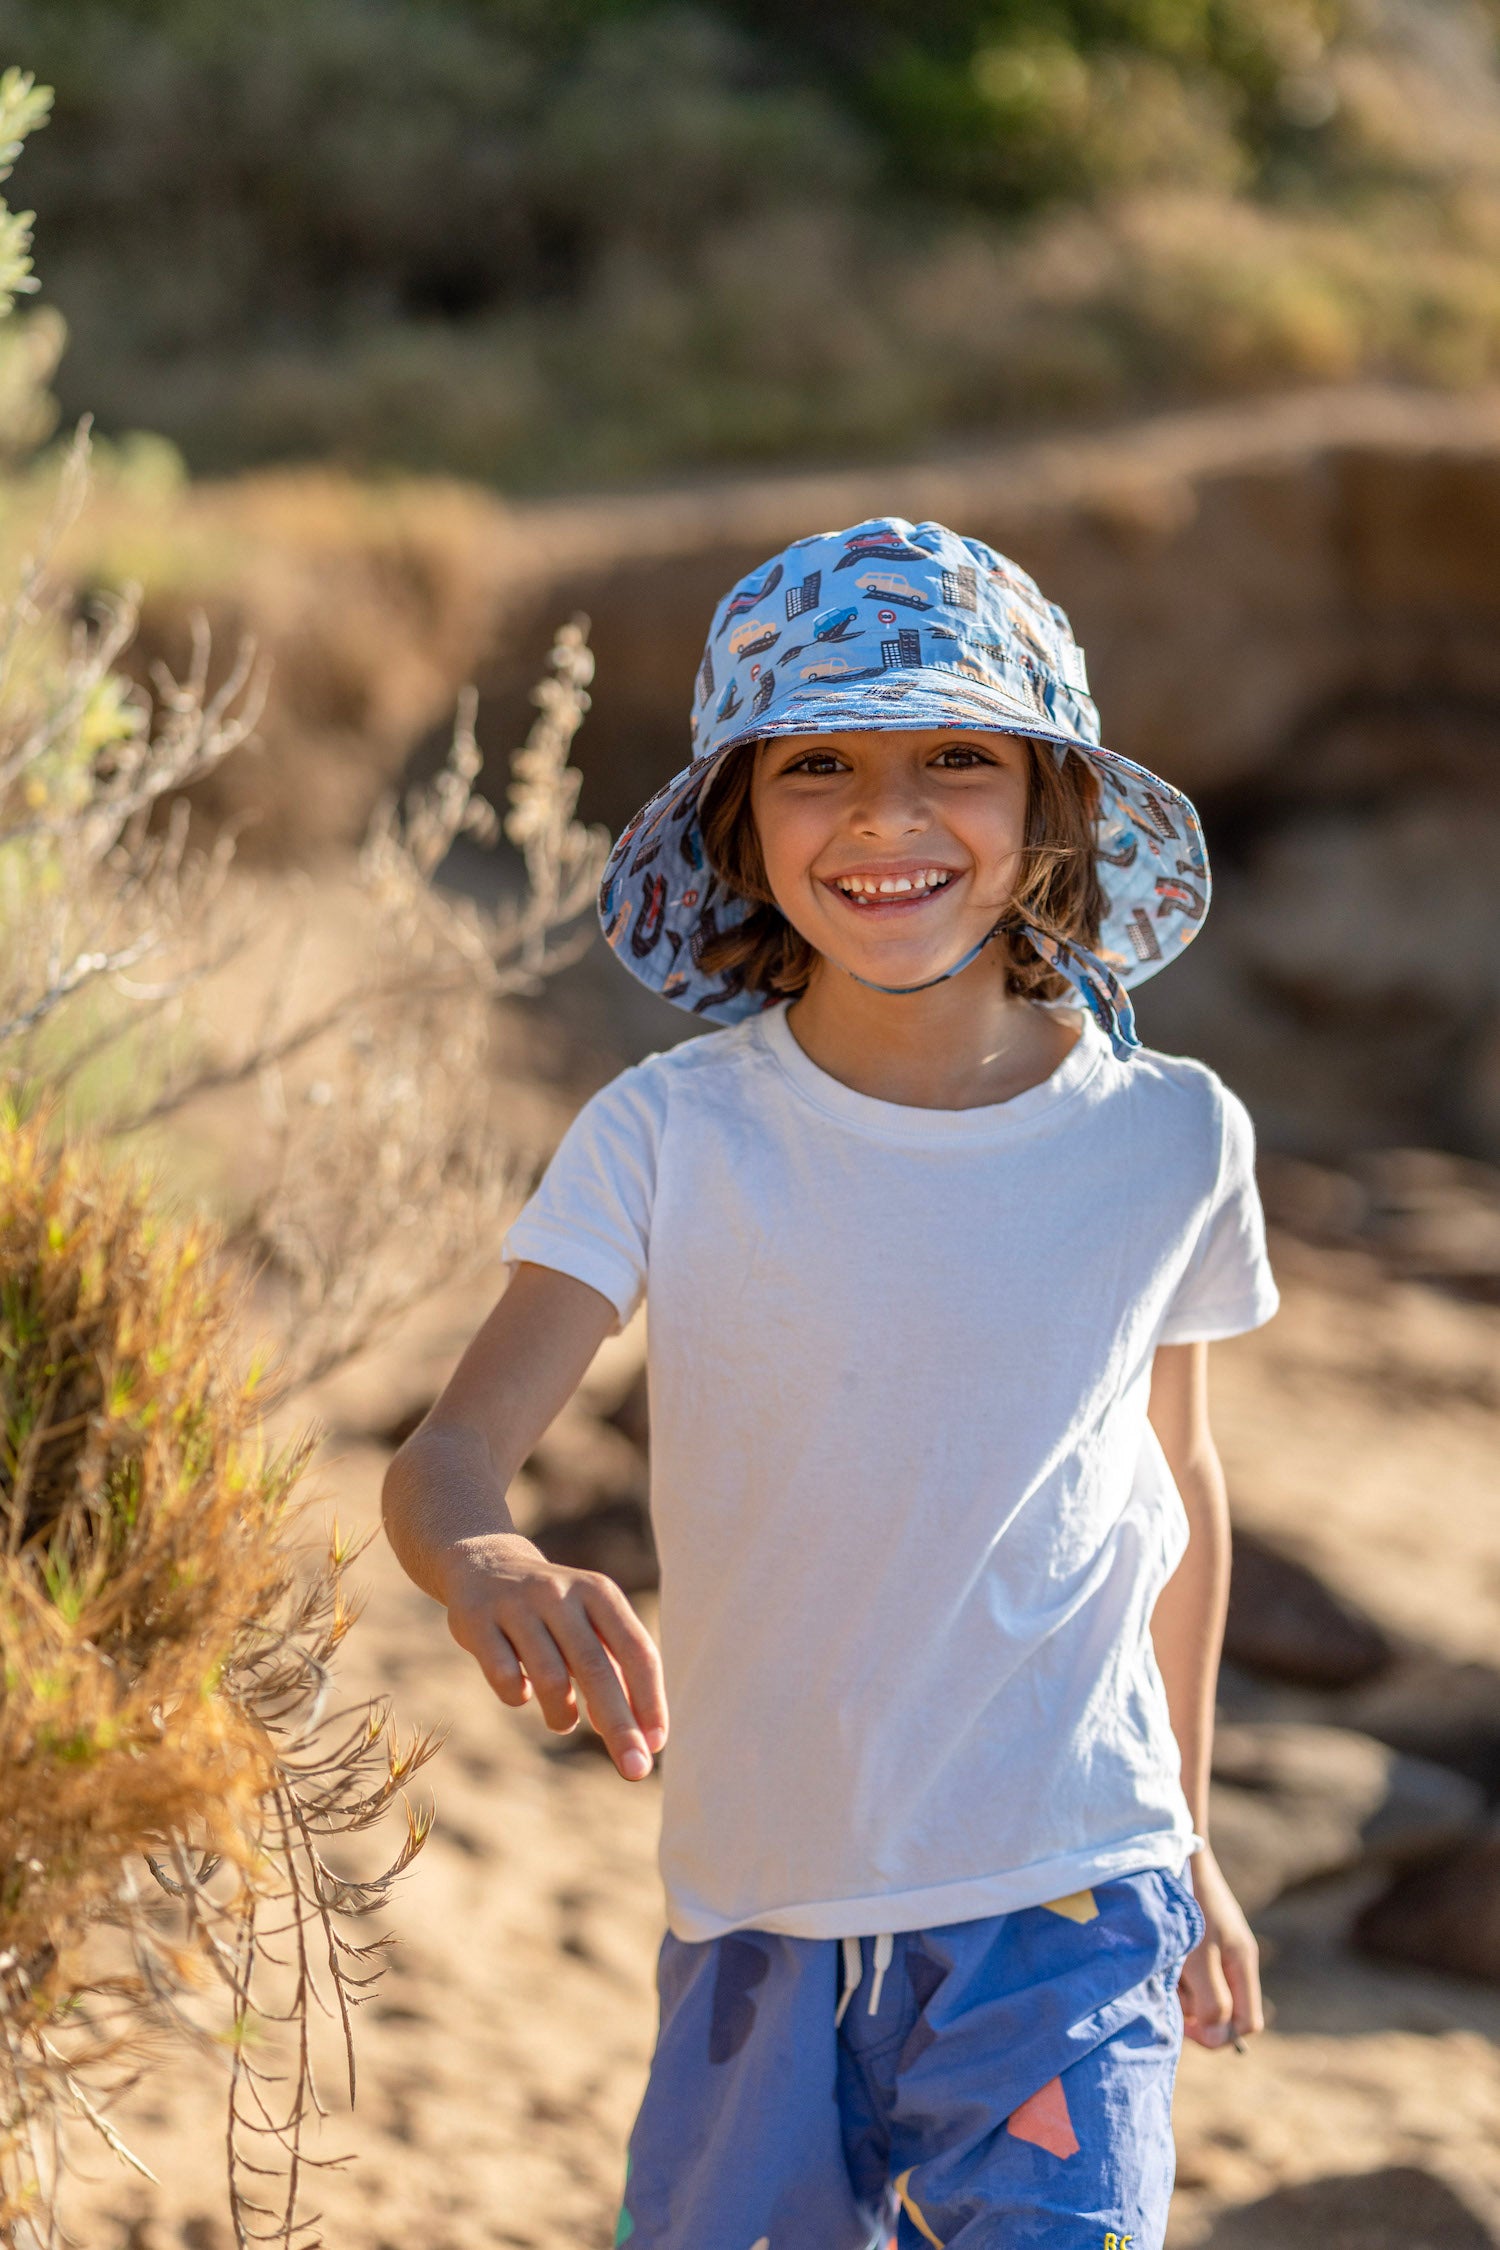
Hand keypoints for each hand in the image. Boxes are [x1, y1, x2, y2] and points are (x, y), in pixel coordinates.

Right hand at [441, 1530, 667, 1782]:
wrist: (485, 1565)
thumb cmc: (554, 1611)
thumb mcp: (589, 1625)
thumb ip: (615, 1671)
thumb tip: (640, 1735)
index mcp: (599, 1593)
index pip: (637, 1650)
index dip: (650, 1700)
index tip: (655, 1745)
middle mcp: (561, 1593)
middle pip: (597, 1668)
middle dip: (619, 1726)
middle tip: (635, 1771)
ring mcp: (516, 1604)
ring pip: (550, 1676)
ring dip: (562, 1714)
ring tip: (564, 1722)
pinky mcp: (476, 1619)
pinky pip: (504, 1675)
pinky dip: (516, 1695)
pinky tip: (519, 1692)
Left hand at [1179, 1844, 1263, 2049]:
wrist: (1176, 1851)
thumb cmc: (1189, 1901)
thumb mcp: (1200, 1956)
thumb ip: (1212, 1998)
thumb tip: (1214, 2033)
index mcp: (1242, 1965)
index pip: (1246, 2024)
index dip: (1219, 2035)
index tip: (1188, 2025)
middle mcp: (1234, 1961)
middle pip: (1222, 2012)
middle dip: (1194, 2010)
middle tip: (1170, 1989)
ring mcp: (1217, 1949)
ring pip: (1202, 1993)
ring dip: (1180, 1989)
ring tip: (1164, 1963)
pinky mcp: (1198, 1939)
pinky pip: (1189, 1972)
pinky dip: (1173, 1971)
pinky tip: (1161, 1955)